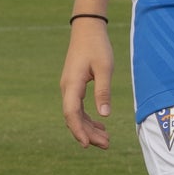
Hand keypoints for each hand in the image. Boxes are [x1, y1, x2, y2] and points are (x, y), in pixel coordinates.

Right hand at [60, 20, 114, 147]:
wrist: (87, 29)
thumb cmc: (97, 46)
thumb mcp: (104, 68)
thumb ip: (103, 91)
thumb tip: (104, 115)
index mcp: (72, 85)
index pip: (71, 113)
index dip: (78, 130)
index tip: (87, 144)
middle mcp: (67, 88)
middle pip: (73, 118)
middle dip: (88, 133)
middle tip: (106, 145)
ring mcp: (69, 88)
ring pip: (76, 114)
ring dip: (89, 128)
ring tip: (106, 140)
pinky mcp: (74, 86)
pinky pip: (78, 107)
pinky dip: (88, 118)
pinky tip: (101, 126)